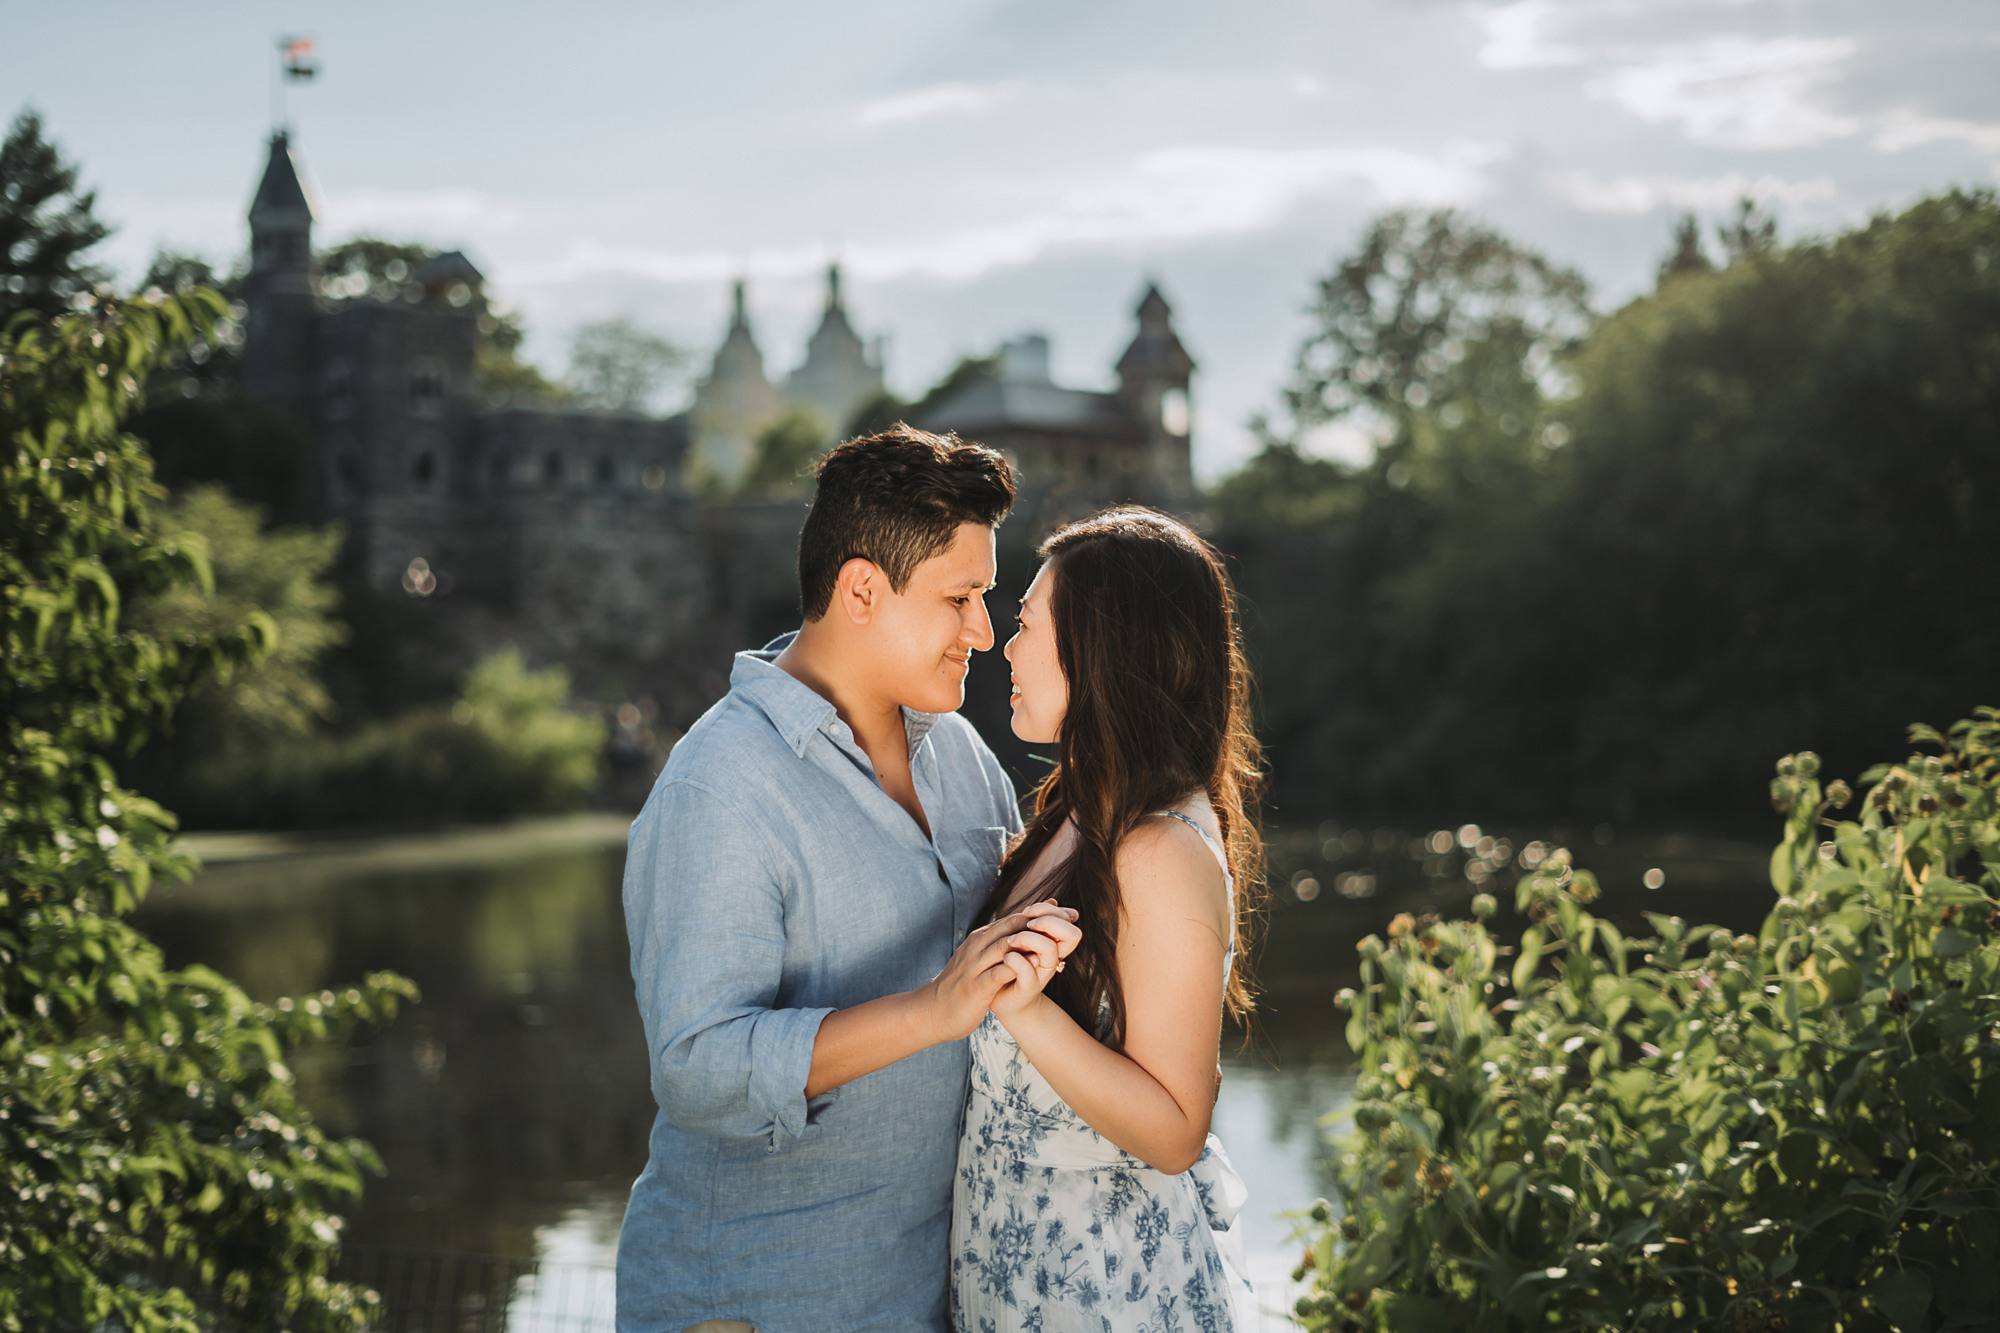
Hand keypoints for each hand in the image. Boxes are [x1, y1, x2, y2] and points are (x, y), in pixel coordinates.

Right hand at [920, 903, 1079, 1041]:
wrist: (934, 1012)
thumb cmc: (964, 986)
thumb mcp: (981, 958)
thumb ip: (1001, 942)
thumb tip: (1024, 927)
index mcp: (981, 938)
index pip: (1015, 918)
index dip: (1042, 914)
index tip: (1068, 912)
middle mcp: (978, 946)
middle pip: (1013, 925)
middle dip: (1043, 920)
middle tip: (1070, 918)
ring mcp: (975, 965)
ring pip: (1006, 945)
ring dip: (1032, 940)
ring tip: (1057, 938)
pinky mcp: (976, 986)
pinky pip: (999, 972)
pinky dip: (1018, 967)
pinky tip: (1036, 966)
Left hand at [989, 899, 1079, 1021]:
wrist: (1003, 999)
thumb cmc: (1014, 965)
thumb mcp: (1026, 939)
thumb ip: (1036, 921)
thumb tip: (1053, 899)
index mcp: (1055, 945)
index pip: (1068, 921)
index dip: (1049, 910)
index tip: (1028, 911)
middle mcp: (1054, 959)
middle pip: (1071, 933)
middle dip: (1046, 921)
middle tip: (1025, 924)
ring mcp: (1042, 974)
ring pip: (1049, 949)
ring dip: (1027, 938)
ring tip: (1011, 940)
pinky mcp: (1027, 988)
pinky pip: (1027, 971)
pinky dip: (1015, 960)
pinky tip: (1006, 956)